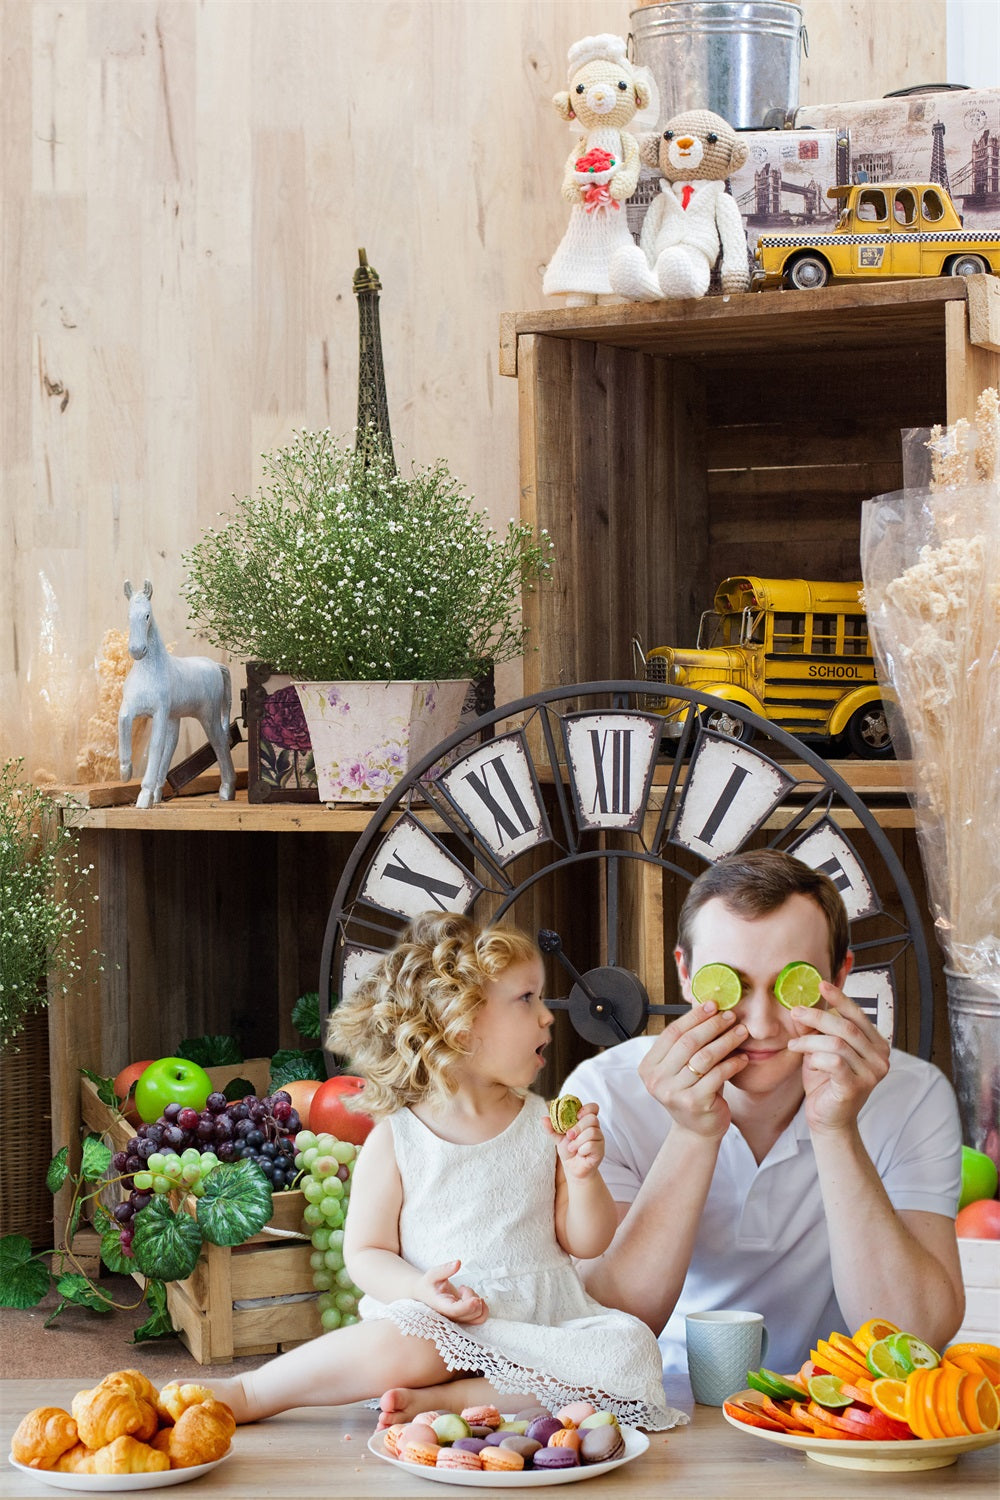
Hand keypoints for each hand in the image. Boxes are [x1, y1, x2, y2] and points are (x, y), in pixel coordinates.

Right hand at [415, 1260, 488, 1324]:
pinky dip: (483, 1308)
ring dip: (477, 1301)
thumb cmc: (429, 1283)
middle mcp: (451, 1316)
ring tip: (465, 1293)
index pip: (455, 1311)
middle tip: (462, 1287)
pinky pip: (480, 1318)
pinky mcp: (465, 1317)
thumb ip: (445, 1269)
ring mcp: (459, 1318)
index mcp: (441, 1305)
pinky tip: (474, 1298)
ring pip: (478, 1315)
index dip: (467, 1307)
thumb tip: (458, 1263)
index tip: (476, 1299)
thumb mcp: (433, 1273)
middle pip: (471, 1313)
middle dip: (472, 1295)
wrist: (426, 1293)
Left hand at [544, 1102, 604, 1179]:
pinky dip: (582, 1149)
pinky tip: (580, 1153)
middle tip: (569, 1135)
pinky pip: (592, 1145)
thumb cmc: (568, 1149)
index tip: (576, 1116)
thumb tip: (543, 1118)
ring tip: (571, 1147)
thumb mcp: (557, 1137)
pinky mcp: (600, 1150)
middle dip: (578, 1127)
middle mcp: (595, 1128)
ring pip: (592, 1132)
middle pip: (592, 1119)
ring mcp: (599, 1139)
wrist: (572, 1167)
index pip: (593, 1107)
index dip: (586, 1109)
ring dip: (578, 1141)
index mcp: (586, 1121)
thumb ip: (551, 1128)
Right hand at [637, 1002, 749, 1138]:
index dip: (693, 1017)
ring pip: (704, 1057)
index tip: (712, 1005)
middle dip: (712, 1025)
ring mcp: (674, 1093)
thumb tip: (707, 1008)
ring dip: (726, 1041)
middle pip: (688, 1042)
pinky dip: (733, 1063)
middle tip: (730, 1016)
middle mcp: (657, 1080)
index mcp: (649, 1067)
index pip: (672, 1033)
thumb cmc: (692, 1091)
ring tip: (741, 1032)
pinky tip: (743, 1057)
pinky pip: (718, 1075)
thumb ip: (687, 1043)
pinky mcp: (694, 1103)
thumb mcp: (682, 1067)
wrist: (697, 1130)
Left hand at [787, 983, 889, 1133]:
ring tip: (794, 1045)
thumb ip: (817, 1030)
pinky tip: (808, 1063)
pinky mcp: (856, 1087)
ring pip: (837, 1043)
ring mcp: (871, 1074)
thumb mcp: (820, 1050)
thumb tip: (802, 1006)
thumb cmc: (826, 1082)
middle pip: (846, 1027)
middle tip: (795, 1012)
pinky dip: (816, 1058)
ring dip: (810, 1041)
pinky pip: (833, 1062)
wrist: (828, 1119)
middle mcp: (880, 1058)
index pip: (858, 1015)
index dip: (839, 998)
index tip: (821, 984)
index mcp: (877, 1045)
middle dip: (817, 1016)